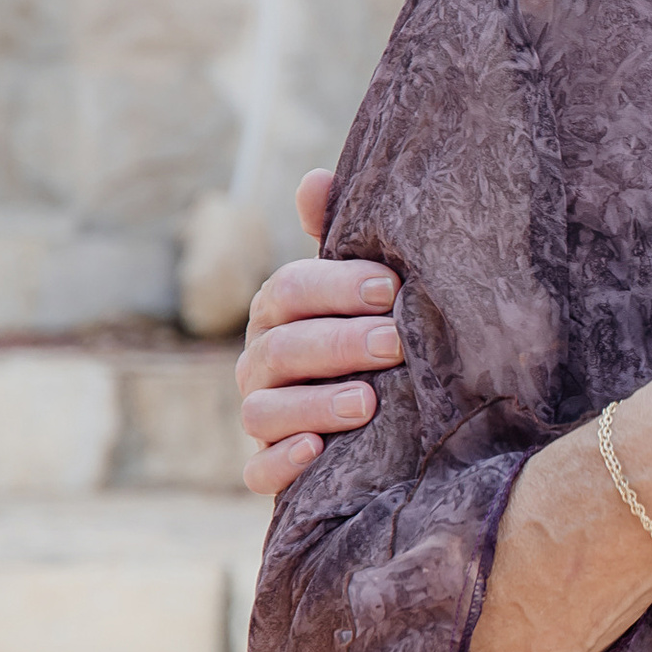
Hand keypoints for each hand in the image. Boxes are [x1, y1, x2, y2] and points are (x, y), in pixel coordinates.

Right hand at [239, 169, 401, 495]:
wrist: (388, 414)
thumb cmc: (374, 330)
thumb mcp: (365, 286)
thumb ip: (340, 236)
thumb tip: (315, 178)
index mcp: (282, 312)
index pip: (290, 291)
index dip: (336, 286)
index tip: (392, 287)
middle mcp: (263, 362)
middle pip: (280, 349)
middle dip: (337, 343)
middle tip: (394, 342)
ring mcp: (263, 416)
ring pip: (262, 411)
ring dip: (312, 406)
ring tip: (366, 402)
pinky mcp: (271, 467)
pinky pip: (258, 472)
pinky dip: (282, 463)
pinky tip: (318, 452)